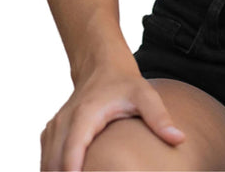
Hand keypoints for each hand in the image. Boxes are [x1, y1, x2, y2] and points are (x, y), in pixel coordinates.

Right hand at [40, 60, 184, 171]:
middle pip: (53, 165)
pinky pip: (46, 159)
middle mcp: (64, 122)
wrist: (102, 64)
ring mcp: (55, 127)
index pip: (71, 154)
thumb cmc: (124, 82)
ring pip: (46, 164)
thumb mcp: (145, 95)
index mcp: (85, 115)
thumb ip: (159, 118)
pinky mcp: (52, 133)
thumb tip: (178, 139)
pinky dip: (52, 171)